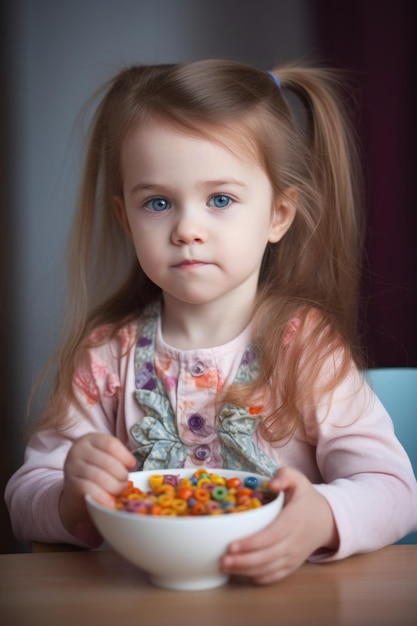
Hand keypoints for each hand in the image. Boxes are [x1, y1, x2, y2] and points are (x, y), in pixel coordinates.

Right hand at [59, 433, 135, 542]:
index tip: (132, 465)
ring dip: (115, 486)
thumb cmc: (97, 470)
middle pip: (107, 461)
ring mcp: (72, 467)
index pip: (111, 444)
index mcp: (90, 439)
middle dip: (121, 474)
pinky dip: (104, 497)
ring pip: (99, 477)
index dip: (125, 456)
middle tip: (126, 482)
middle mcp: (78, 450)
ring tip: (120, 491)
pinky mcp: (71, 485)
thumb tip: (132, 465)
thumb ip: (116, 458)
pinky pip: (90, 490)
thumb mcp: (105, 457)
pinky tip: (111, 502)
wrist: (76, 490)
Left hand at [221, 466, 338, 584]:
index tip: (232, 545)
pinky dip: (257, 578)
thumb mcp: (298, 479)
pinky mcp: (292, 565)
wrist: (326, 520)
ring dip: (246, 571)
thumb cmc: (306, 498)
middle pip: (268, 556)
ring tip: (225, 567)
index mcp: (294, 519)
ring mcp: (294, 556)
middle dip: (243, 561)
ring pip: (269, 569)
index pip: (272, 535)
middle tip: (222, 560)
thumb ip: (285, 475)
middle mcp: (295, 541)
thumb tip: (271, 484)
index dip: (252, 543)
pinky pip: (275, 576)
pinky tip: (240, 574)